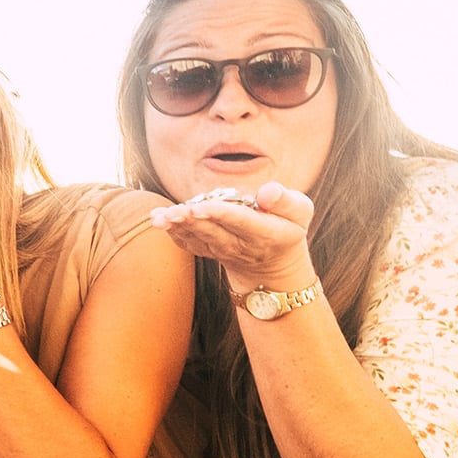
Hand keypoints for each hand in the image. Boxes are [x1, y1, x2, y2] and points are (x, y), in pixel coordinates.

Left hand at [148, 180, 317, 291]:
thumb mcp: (300, 212)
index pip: (240, 221)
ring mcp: (223, 251)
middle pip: (213, 232)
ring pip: (197, 239)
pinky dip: (174, 233)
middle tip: (170, 212)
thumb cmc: (287, 228)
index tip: (198, 207)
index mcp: (266, 233)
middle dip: (190, 221)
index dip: (218, 214)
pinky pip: (189, 244)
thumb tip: (267, 192)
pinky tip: (159, 220)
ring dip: (176, 227)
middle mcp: (242, 245)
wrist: (273, 265)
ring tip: (157, 217)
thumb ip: (286, 200)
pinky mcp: (209, 252)